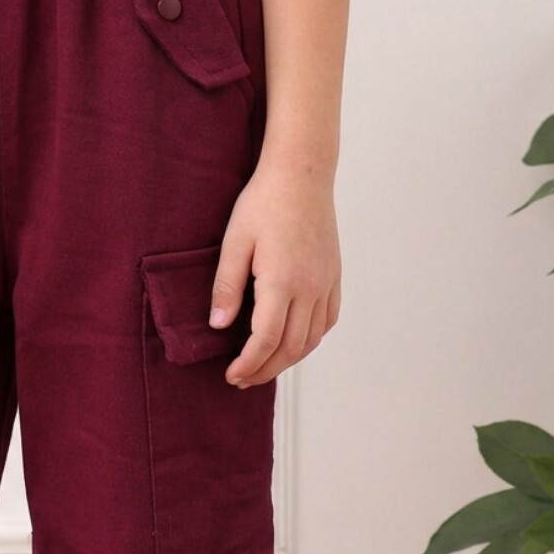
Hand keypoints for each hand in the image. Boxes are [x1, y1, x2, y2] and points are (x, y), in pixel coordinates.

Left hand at [209, 163, 341, 386]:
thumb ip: (226, 286)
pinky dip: (310, 339)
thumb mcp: (235, 242)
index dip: (248, 364)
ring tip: (264, 366)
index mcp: (282, 281)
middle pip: (290, 348)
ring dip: (288, 360)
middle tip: (243, 379)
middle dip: (265, 370)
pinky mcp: (334, 276)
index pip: (265, 340)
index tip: (232, 376)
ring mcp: (326, 283)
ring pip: (312, 339)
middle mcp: (310, 288)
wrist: (302, 174)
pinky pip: (327, 320)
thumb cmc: (264, 203)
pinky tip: (293, 341)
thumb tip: (219, 326)